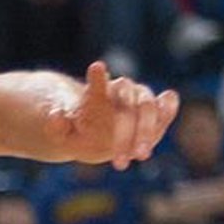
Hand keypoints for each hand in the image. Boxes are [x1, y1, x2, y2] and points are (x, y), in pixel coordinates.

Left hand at [54, 61, 178, 169]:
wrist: (98, 135)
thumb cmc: (79, 134)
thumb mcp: (62, 136)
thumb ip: (57, 127)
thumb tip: (55, 114)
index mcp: (95, 95)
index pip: (96, 84)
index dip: (97, 77)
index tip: (96, 67)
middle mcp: (120, 91)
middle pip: (126, 99)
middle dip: (124, 128)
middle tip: (118, 156)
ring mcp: (140, 97)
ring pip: (148, 105)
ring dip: (146, 130)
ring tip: (139, 155)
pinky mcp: (157, 109)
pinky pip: (167, 105)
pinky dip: (167, 111)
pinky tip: (163, 126)